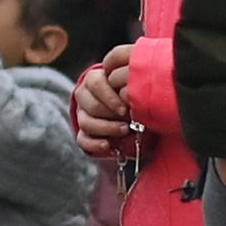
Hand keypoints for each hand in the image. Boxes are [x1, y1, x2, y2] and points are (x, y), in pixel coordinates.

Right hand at [71, 46, 137, 160]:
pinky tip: (108, 145)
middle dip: (110, 114)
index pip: (95, 83)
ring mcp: (82, 115)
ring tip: (124, 130)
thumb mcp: (133, 83)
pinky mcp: (84, 133)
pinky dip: (95, 144)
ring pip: (85, 122)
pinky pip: (82, 139)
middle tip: (128, 119)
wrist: (131, 110)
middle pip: (90, 105)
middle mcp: (85, 96)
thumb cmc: (134, 93)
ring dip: (106, 128)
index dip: (110, 96)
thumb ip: (134, 82)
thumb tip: (142, 88)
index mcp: (95, 79)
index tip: (126, 108)